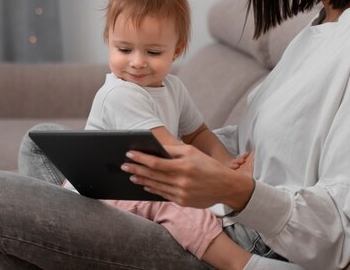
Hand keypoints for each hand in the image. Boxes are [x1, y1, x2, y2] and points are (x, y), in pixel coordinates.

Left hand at [122, 144, 254, 210]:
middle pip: (153, 175)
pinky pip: (163, 194)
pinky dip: (152, 189)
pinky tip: (145, 184)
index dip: (141, 158)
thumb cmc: (207, 165)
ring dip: (142, 180)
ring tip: (131, 174)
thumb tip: (155, 147)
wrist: (225, 186)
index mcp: (184, 166)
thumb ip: (173, 150)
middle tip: (124, 165)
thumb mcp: (192, 151)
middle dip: (136, 169)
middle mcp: (182, 181)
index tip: (129, 154)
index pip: (156, 162)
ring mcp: (181, 193)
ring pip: (156, 186)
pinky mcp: (182, 202)